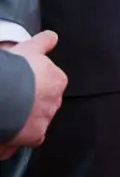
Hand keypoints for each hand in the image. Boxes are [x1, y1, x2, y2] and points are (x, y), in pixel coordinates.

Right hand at [4, 31, 67, 150]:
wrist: (2, 91)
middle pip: (42, 104)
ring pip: (35, 121)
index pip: (48, 85)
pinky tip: (5, 135)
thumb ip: (43, 42)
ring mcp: (47, 118)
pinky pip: (29, 139)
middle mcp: (56, 100)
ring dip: (22, 121)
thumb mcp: (29, 48)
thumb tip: (52, 37)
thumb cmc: (15, 68)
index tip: (18, 85)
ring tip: (5, 117)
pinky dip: (18, 139)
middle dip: (27, 104)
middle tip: (9, 101)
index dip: (31, 86)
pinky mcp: (36, 135)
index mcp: (57, 80)